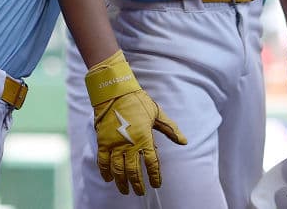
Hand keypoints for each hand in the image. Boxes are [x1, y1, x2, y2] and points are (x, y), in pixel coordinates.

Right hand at [85, 51, 185, 195]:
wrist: (115, 93)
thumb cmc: (138, 102)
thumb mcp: (158, 114)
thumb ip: (170, 129)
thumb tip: (184, 141)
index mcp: (145, 138)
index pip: (152, 163)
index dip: (155, 176)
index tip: (157, 184)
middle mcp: (129, 145)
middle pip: (133, 171)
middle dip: (137, 184)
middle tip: (140, 192)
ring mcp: (114, 144)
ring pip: (118, 170)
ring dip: (121, 182)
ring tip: (125, 190)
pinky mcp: (103, 142)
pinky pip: (102, 162)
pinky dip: (105, 172)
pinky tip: (109, 179)